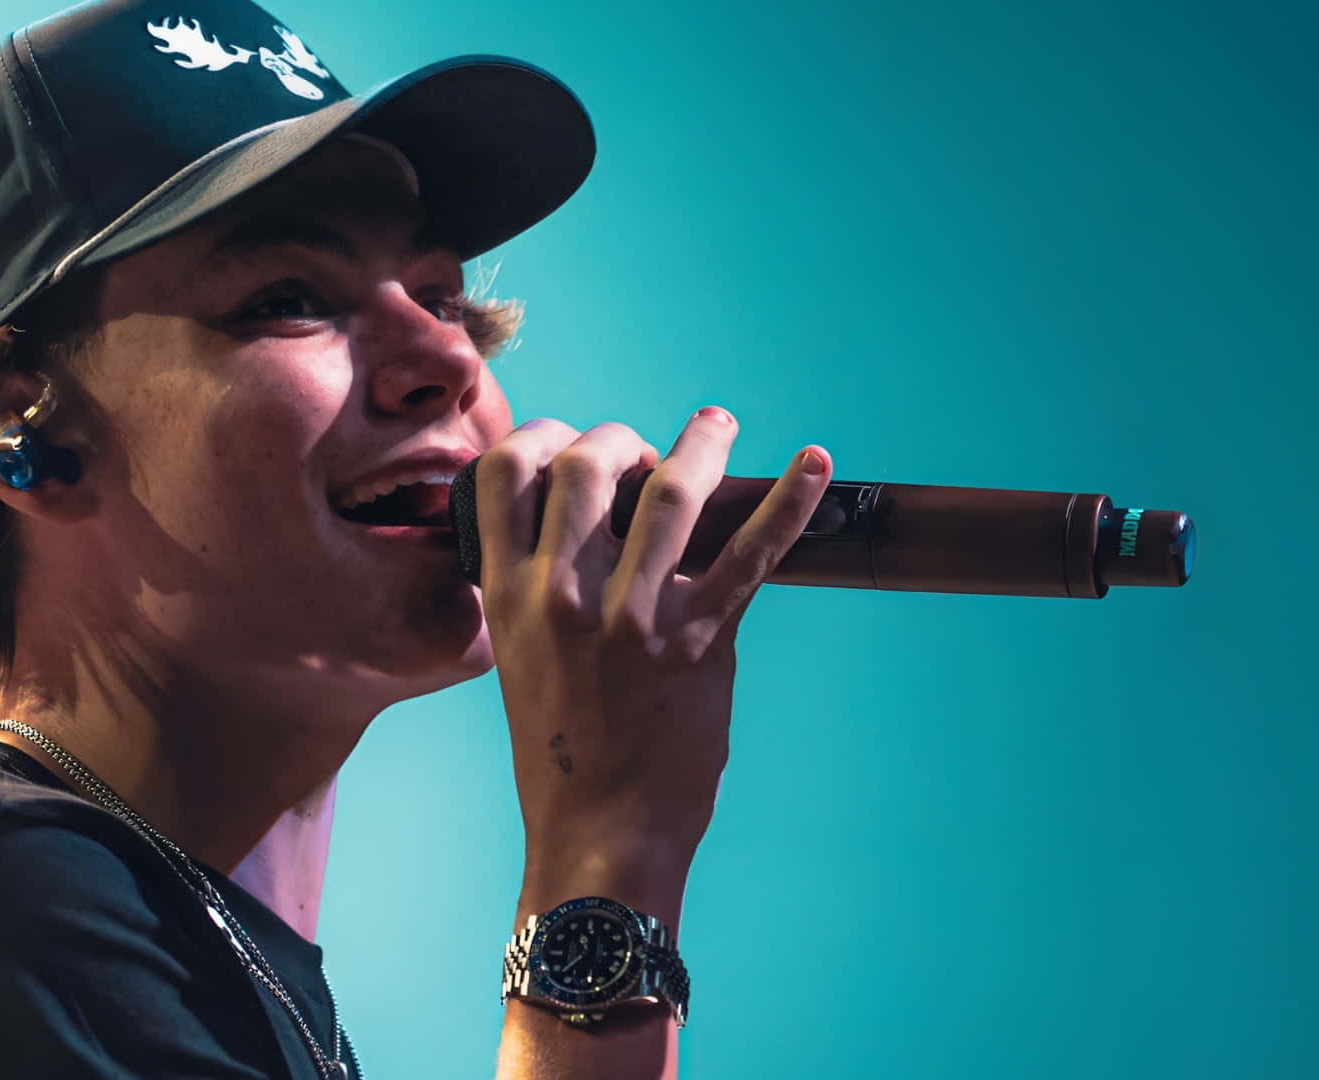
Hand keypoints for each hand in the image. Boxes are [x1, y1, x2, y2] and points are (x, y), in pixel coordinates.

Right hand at [476, 410, 829, 913]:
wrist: (600, 834)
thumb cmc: (560, 754)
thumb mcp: (518, 660)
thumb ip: (535, 594)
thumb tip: (575, 532)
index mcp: (510, 597)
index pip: (503, 475)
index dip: (539, 436)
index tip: (568, 440)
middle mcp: (564, 596)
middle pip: (585, 464)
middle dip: (618, 439)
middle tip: (644, 453)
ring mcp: (634, 616)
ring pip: (670, 491)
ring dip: (699, 445)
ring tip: (715, 426)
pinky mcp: (699, 640)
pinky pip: (752, 555)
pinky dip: (790, 502)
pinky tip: (815, 463)